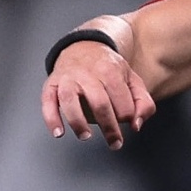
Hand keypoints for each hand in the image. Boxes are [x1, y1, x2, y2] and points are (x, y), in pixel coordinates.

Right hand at [42, 36, 154, 150]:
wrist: (84, 48)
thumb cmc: (109, 69)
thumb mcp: (132, 80)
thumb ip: (143, 103)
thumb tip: (136, 125)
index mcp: (110, 71)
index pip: (122, 102)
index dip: (126, 116)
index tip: (125, 120)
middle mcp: (87, 73)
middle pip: (99, 103)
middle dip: (109, 127)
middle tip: (114, 142)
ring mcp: (67, 78)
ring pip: (69, 100)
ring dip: (78, 122)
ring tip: (85, 136)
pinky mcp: (52, 85)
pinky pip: (47, 102)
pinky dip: (51, 118)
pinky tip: (58, 132)